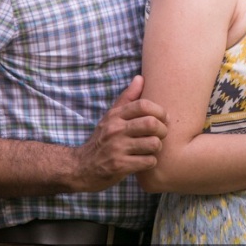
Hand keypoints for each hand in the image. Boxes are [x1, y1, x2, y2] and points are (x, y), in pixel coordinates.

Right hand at [68, 75, 167, 191]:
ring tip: (152, 148)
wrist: (81, 168)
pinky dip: (151, 162)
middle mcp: (115, 130)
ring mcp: (117, 148)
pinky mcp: (119, 166)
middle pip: (151, 124)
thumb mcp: (111, 117)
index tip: (163, 118)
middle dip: (163, 130)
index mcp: (115, 116)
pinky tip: (145, 161)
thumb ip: (127, 98)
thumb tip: (140, 78)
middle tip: (161, 134)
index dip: (159, 111)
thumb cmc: (102, 140)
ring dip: (157, 147)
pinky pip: (148, 161)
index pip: (143, 105)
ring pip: (153, 143)